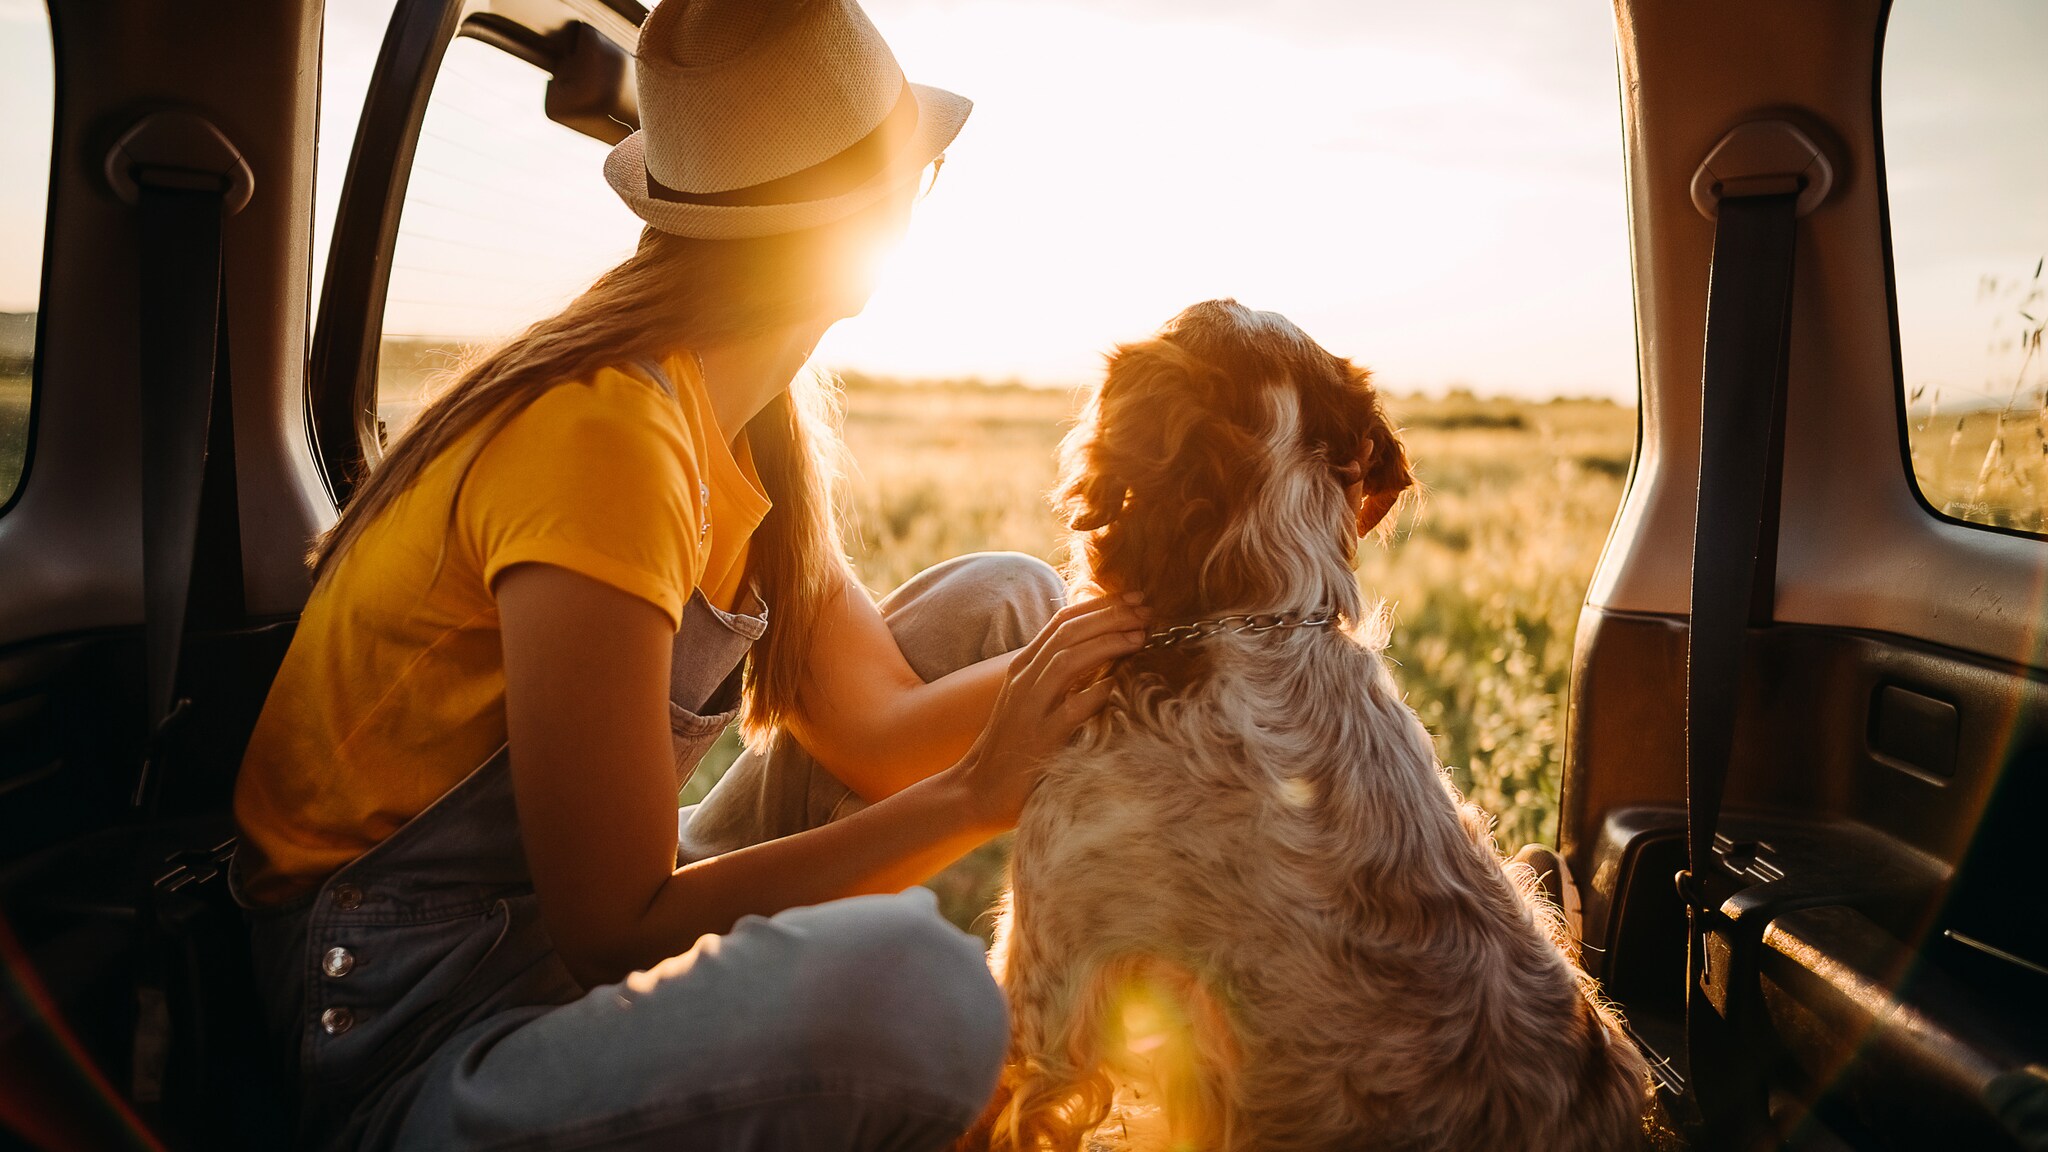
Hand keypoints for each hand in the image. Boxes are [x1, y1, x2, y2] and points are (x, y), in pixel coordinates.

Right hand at [952, 593, 1146, 831]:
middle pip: (1068, 632)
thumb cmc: (1012, 745)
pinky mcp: (1039, 738)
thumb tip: (1103, 653)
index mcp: (1024, 666)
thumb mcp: (1031, 700)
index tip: (1135, 599)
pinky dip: (1096, 693)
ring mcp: (1029, 707)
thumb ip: (1059, 675)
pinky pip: (1071, 708)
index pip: (1062, 620)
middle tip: (1146, 610)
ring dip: (1107, 643)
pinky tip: (1119, 685)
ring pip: (1067, 659)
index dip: (1100, 605)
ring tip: (1140, 636)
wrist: (977, 789)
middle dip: (1111, 616)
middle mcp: (1024, 679)